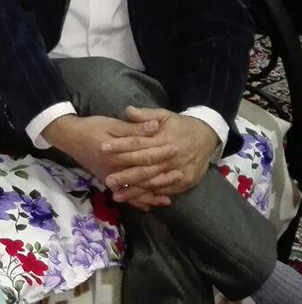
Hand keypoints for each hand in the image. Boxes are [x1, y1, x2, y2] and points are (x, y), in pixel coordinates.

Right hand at [42, 114, 176, 211]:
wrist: (69, 137)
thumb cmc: (91, 127)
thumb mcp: (112, 124)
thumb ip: (134, 128)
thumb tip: (155, 126)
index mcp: (117, 153)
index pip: (144, 155)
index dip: (161, 152)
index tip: (176, 149)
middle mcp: (114, 169)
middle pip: (142, 175)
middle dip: (161, 176)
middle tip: (180, 175)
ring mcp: (110, 177)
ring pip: (134, 189)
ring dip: (151, 194)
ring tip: (169, 199)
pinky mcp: (107, 180)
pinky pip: (124, 194)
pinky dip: (136, 201)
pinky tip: (148, 206)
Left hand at [102, 107, 218, 202]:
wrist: (207, 137)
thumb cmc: (180, 125)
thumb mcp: (165, 115)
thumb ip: (146, 115)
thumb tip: (128, 111)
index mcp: (164, 139)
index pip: (138, 143)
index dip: (120, 146)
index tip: (103, 148)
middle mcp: (171, 158)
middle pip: (145, 168)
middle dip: (126, 176)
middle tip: (107, 181)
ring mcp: (179, 171)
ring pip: (154, 183)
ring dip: (135, 191)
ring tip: (116, 195)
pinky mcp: (185, 182)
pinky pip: (165, 191)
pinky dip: (151, 196)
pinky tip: (136, 200)